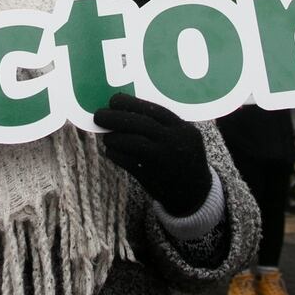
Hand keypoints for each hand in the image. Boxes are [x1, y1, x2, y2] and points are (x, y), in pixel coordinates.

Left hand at [94, 93, 211, 216]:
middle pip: (140, 124)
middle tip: (98, 115)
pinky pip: (127, 162)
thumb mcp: (183, 137)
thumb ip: (162, 125)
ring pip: (132, 143)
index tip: (113, 100)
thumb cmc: (183, 159)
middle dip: (115, 117)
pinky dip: (115, 154)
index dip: (130, 103)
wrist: (196, 194)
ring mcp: (163, 160)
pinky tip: (111, 152)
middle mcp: (173, 142)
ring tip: (107, 137)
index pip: (154, 109)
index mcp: (182, 129)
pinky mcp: (151, 177)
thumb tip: (125, 109)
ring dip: (114, 137)